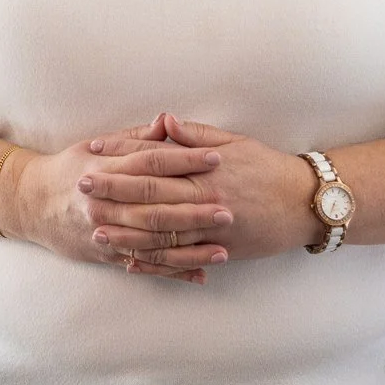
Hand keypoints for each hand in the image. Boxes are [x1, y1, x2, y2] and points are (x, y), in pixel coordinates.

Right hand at [0, 125, 229, 282]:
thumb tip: (167, 121)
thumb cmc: (69, 168)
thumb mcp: (97, 145)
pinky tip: (199, 275)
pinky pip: (143, 265)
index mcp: (106, 170)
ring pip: (153, 243)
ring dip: (189, 249)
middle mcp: (106, 204)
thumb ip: (135, 139)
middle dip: (194, 210)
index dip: (186, 159)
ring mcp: (105, 232)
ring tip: (223, 250)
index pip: (152, 162)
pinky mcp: (106, 255)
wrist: (30, 203)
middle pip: (156, 207)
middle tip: (228, 210)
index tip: (217, 158)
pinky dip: (171, 272)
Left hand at [82, 112, 318, 269]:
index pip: (154, 161)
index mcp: (204, 169)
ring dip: (125, 232)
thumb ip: (196, 135)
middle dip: (113, 192)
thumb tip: (164, 121)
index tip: (93, 153)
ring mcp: (209, 228)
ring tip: (95, 230)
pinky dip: (153, 262)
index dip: (121, 157)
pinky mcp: (217, 249)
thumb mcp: (235, 142)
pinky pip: (180, 259)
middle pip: (150, 196)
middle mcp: (204, 199)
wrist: (304, 203)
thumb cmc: (268, 168)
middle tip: (80, 188)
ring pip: (160, 234)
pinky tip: (130, 262)